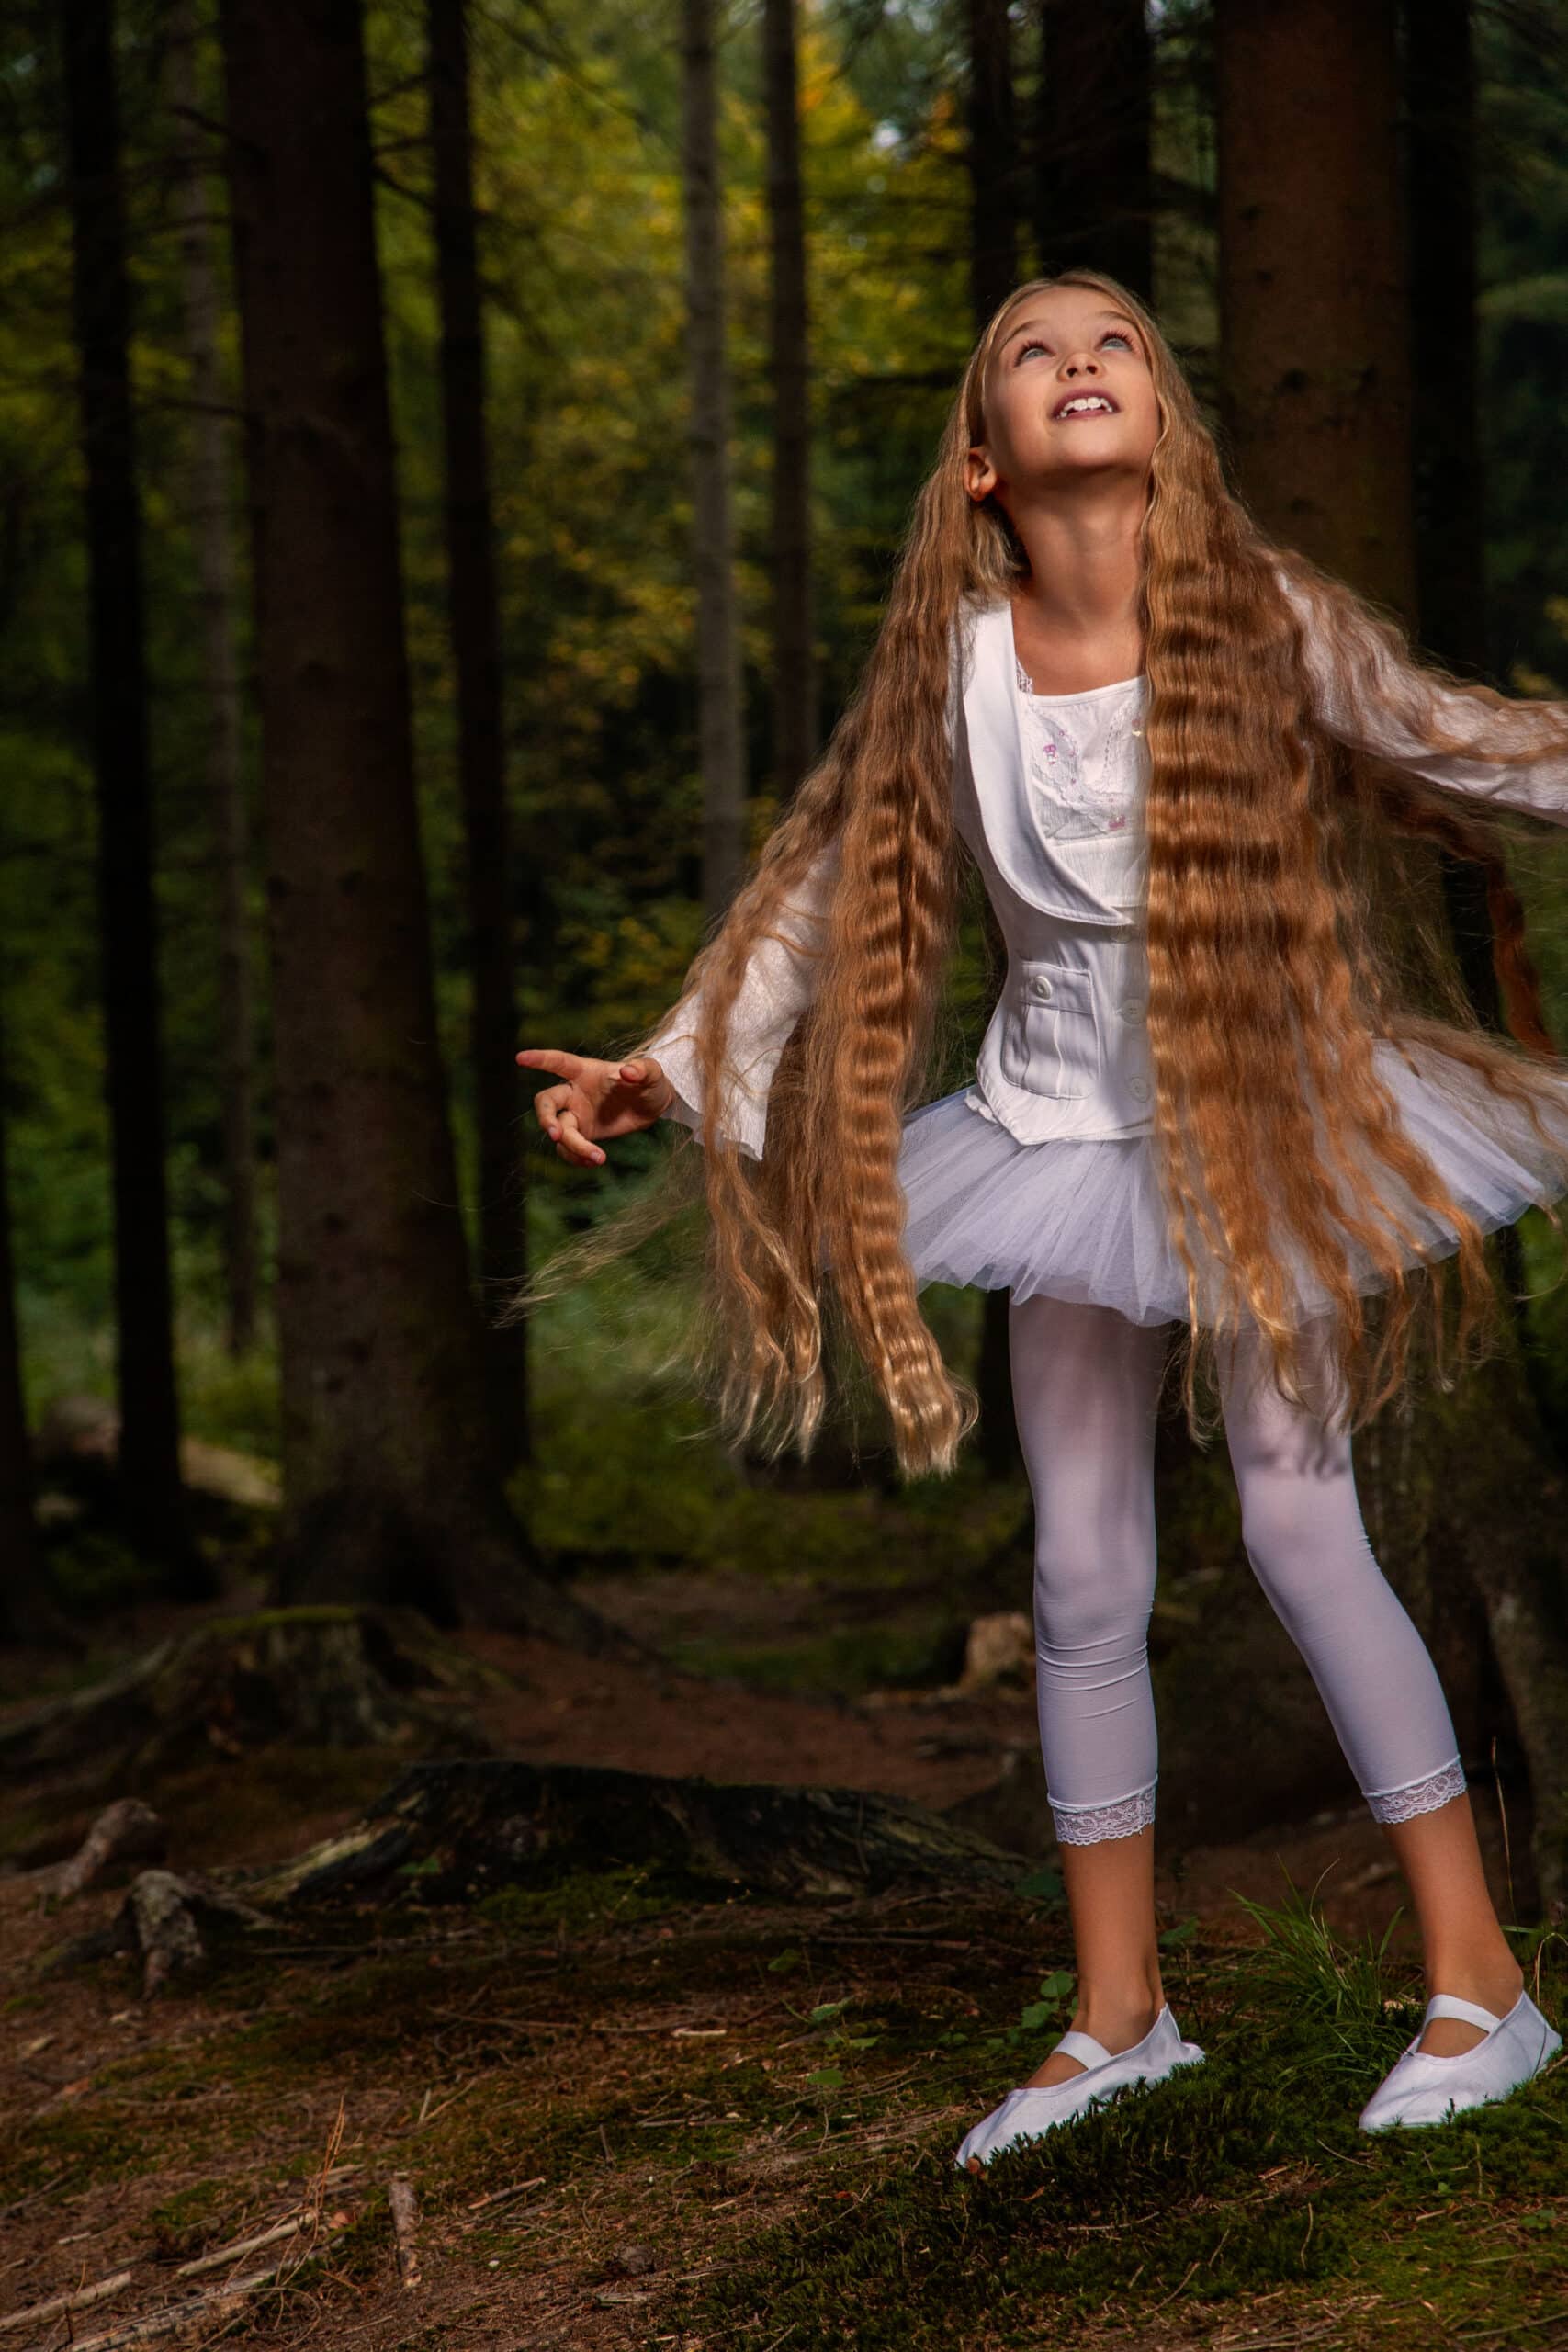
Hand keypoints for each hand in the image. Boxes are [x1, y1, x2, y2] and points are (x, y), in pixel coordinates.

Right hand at [515, 1048, 676, 1166]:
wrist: (653, 1106)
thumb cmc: (650, 1082)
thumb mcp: (653, 1074)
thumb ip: (642, 1069)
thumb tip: (628, 1072)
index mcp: (586, 1072)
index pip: (559, 1063)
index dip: (540, 1059)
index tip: (520, 1058)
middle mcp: (575, 1093)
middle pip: (545, 1102)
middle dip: (545, 1118)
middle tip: (556, 1134)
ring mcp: (576, 1114)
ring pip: (559, 1131)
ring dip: (572, 1147)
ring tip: (598, 1157)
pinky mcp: (583, 1133)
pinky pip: (568, 1148)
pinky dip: (577, 1158)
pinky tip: (595, 1161)